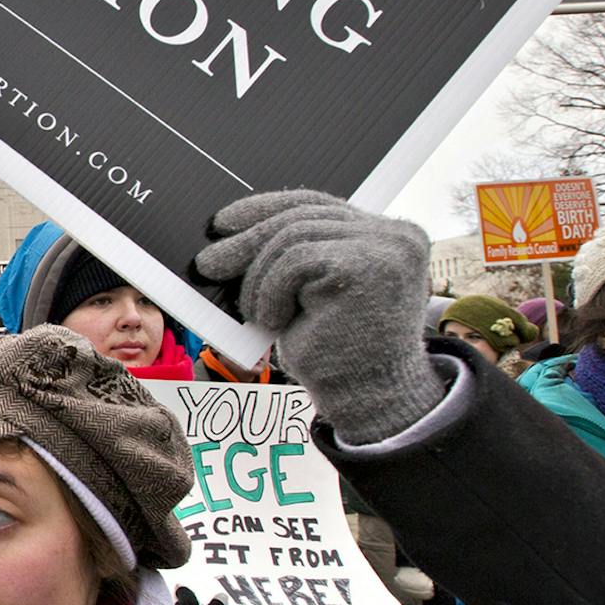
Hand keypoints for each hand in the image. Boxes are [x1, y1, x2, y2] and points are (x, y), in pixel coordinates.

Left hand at [194, 190, 444, 444]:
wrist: (365, 399)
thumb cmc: (335, 353)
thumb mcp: (310, 293)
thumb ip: (293, 257)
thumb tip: (229, 235)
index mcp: (389, 235)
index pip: (316, 205)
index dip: (264, 210)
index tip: (222, 223)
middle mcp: (397, 235)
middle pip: (301, 216)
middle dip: (247, 240)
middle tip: (207, 264)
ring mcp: (387, 247)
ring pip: (292, 237)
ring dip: (260, 279)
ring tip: (256, 313)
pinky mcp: (367, 266)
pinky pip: (294, 260)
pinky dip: (271, 291)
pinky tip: (273, 321)